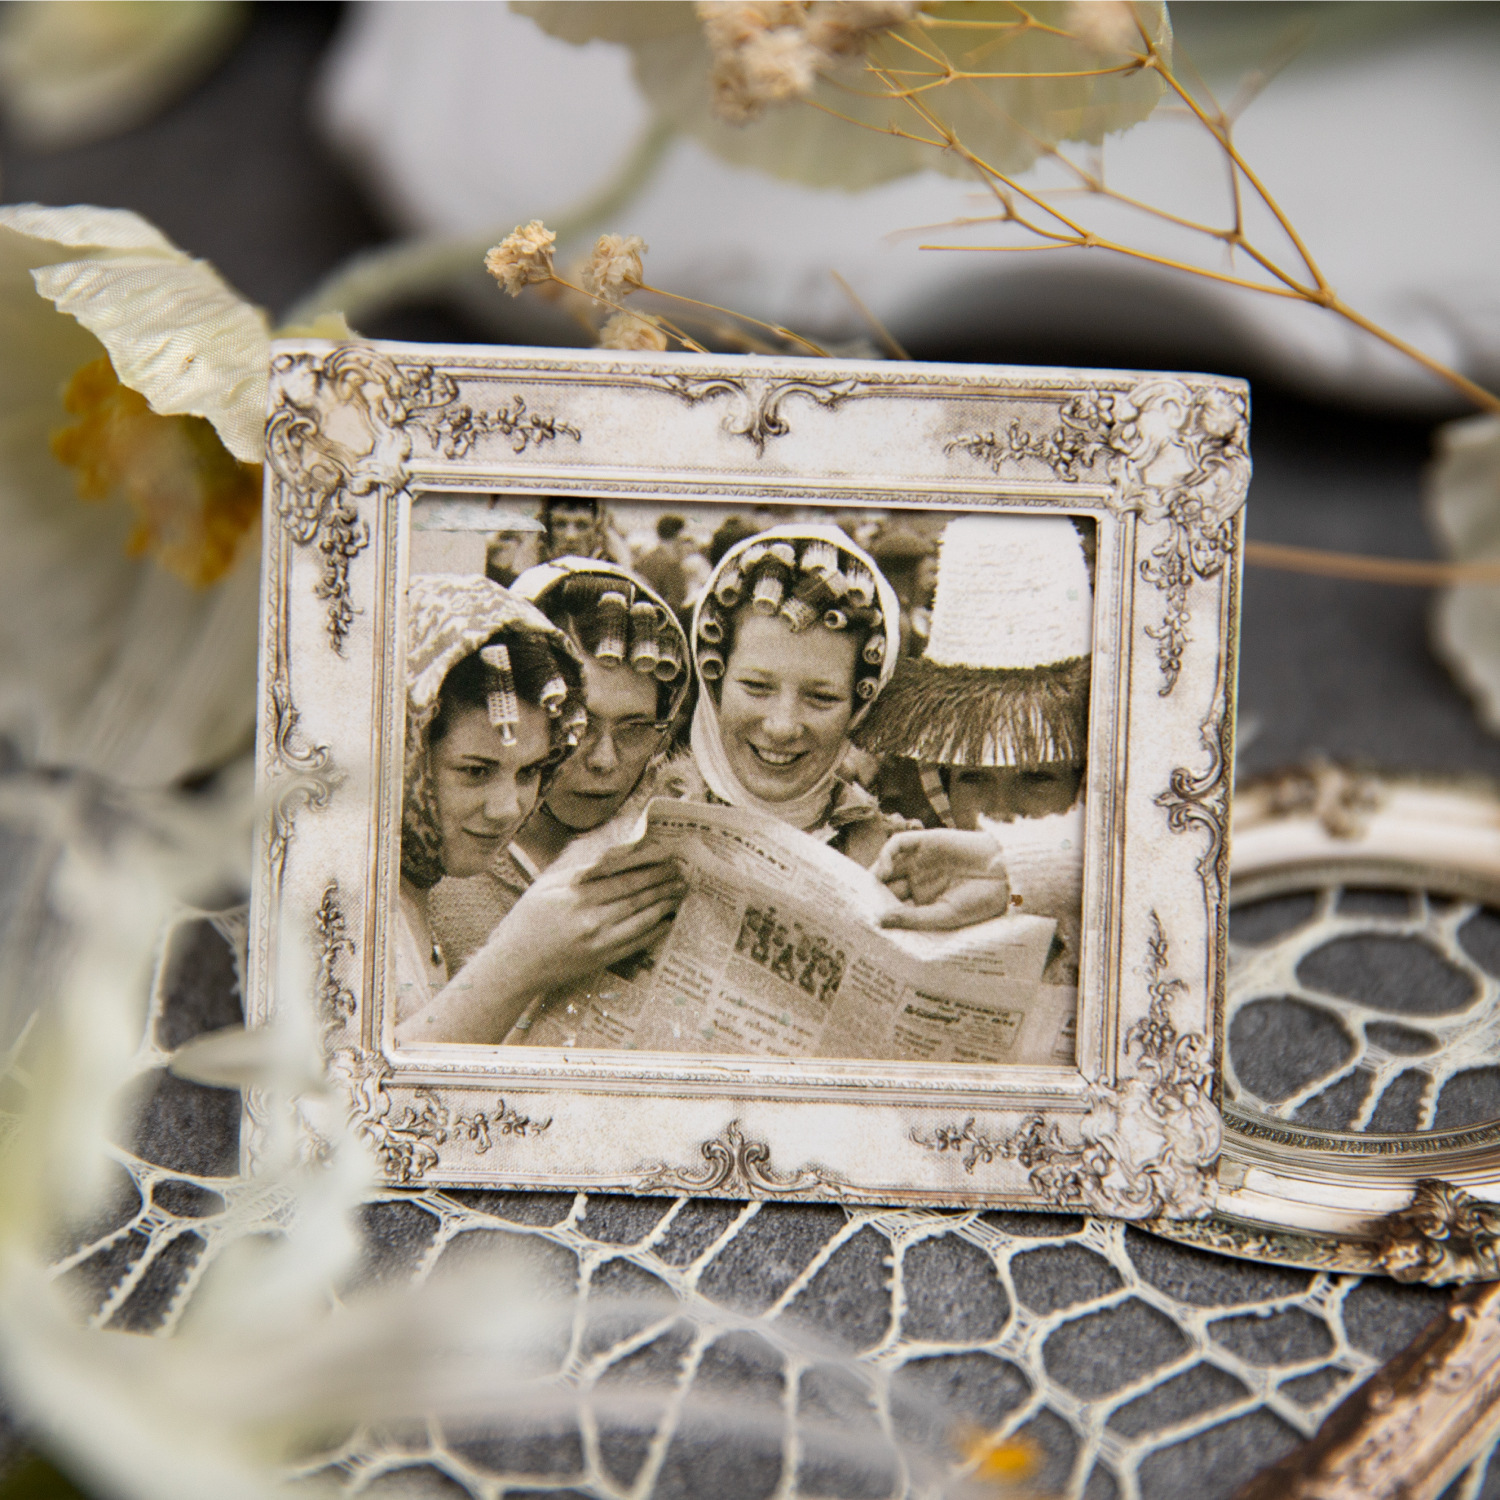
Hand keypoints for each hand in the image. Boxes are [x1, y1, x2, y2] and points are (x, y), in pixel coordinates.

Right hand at [494, 843, 687, 986]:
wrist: (515, 965)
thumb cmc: (528, 921)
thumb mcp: (546, 886)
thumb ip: (579, 869)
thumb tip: (609, 851)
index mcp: (576, 896)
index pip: (623, 878)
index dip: (650, 869)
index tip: (668, 860)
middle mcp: (590, 918)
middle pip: (636, 897)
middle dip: (663, 885)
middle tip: (683, 874)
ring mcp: (597, 942)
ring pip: (641, 920)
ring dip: (664, 906)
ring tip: (679, 893)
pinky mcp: (601, 960)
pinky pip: (636, 944)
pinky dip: (654, 933)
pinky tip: (667, 922)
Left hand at [872, 828, 1011, 931]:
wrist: (1006, 875)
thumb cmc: (980, 901)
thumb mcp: (944, 915)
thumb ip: (912, 918)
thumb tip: (879, 921)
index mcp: (921, 901)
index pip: (890, 904)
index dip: (876, 909)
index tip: (861, 919)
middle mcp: (916, 879)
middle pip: (884, 884)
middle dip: (871, 890)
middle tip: (857, 901)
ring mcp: (919, 860)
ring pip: (888, 863)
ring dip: (876, 872)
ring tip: (871, 885)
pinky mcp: (924, 841)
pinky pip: (899, 843)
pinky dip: (888, 852)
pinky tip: (886, 868)